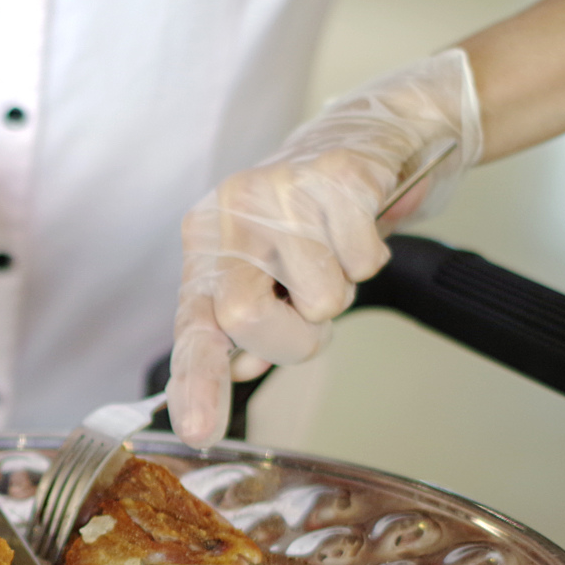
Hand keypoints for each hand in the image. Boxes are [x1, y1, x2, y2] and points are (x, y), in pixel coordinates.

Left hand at [169, 49, 482, 445]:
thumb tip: (239, 371)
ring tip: (333, 256)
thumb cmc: (310, 221)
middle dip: (292, 340)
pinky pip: (363, 261)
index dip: (197, 382)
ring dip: (340, 293)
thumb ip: (245, 328)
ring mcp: (278, 192)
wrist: (370, 134)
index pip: (194, 327)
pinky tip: (358, 226)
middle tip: (309, 314)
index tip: (198, 430)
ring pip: (320, 299)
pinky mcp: (333, 177)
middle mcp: (229, 216)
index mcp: (205, 247)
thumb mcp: (266, 274)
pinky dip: (370, 257)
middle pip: (246, 317)